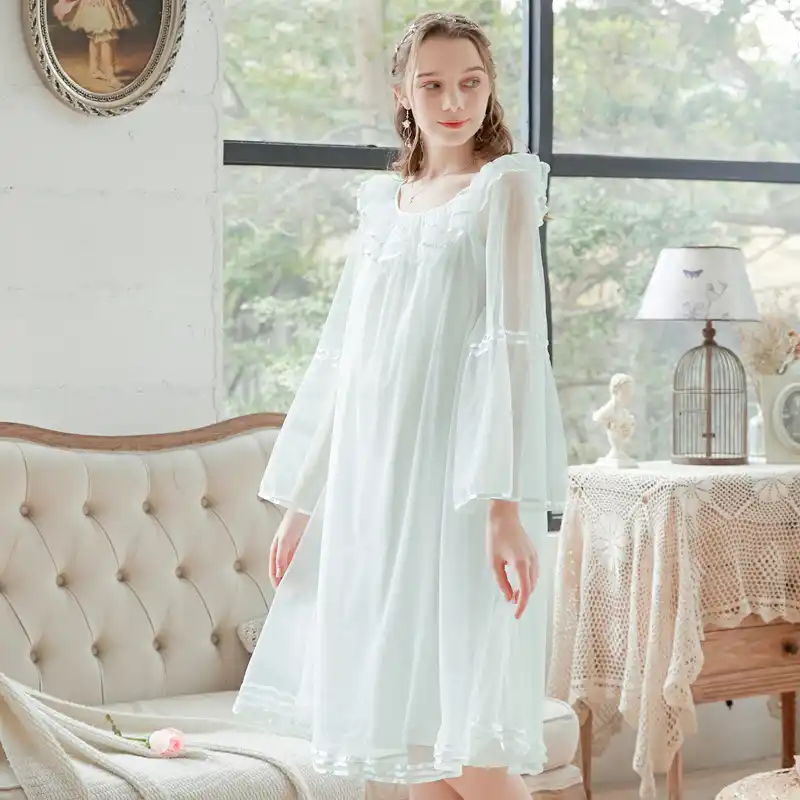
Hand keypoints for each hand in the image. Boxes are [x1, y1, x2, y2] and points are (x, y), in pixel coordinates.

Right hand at [269, 509, 309, 588]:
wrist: (306, 506)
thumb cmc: (293, 520)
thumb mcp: (284, 539)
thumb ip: (281, 557)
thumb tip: (279, 573)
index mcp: (275, 549)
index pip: (273, 571)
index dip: (277, 582)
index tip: (282, 592)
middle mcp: (284, 551)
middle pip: (283, 570)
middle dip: (287, 580)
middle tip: (293, 592)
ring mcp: (294, 548)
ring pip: (293, 566)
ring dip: (296, 574)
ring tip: (302, 586)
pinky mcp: (304, 545)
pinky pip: (303, 559)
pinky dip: (305, 566)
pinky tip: (310, 572)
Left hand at [486, 500, 538, 619]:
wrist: (504, 516)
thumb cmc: (496, 535)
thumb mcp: (494, 561)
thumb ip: (502, 581)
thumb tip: (508, 596)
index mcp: (521, 564)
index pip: (525, 592)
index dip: (522, 606)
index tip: (517, 615)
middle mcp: (531, 561)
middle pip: (531, 587)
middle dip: (524, 598)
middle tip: (513, 605)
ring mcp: (534, 556)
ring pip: (534, 580)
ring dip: (527, 589)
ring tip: (515, 595)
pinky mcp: (533, 552)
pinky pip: (534, 571)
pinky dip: (529, 580)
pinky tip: (520, 581)